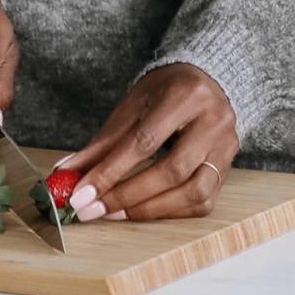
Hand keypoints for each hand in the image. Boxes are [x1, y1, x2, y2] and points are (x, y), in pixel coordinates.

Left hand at [64, 64, 237, 222]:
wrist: (205, 81)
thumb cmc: (165, 92)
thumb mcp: (131, 106)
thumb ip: (102, 143)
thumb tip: (66, 174)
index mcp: (187, 95)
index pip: (145, 141)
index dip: (111, 171)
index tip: (81, 193)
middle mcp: (215, 121)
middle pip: (172, 170)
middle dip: (126, 195)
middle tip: (92, 209)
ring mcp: (227, 147)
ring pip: (193, 192)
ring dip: (148, 209)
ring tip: (113, 213)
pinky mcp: (228, 168)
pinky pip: (202, 202)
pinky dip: (169, 211)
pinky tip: (142, 210)